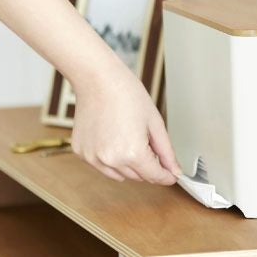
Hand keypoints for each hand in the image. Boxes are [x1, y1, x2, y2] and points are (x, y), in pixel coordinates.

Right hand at [70, 69, 181, 183]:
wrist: (97, 79)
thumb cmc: (126, 94)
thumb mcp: (154, 122)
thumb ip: (166, 151)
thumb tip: (174, 171)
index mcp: (132, 152)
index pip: (155, 176)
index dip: (166, 175)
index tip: (171, 174)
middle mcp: (111, 159)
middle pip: (138, 177)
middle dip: (147, 165)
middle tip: (147, 142)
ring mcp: (93, 158)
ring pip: (120, 174)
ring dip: (128, 164)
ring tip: (127, 136)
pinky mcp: (82, 153)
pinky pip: (102, 165)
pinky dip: (110, 158)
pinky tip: (111, 136)